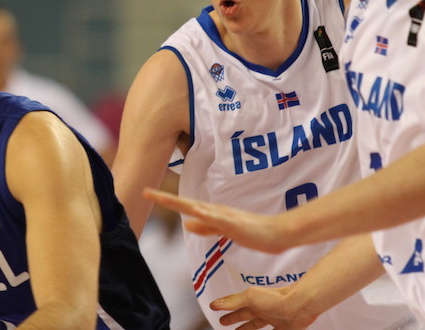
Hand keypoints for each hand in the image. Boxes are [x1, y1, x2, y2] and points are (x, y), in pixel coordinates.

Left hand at [143, 188, 288, 252]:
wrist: (279, 233)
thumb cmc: (254, 232)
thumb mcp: (225, 230)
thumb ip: (207, 227)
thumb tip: (186, 224)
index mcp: (212, 213)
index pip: (185, 206)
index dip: (166, 201)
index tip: (147, 194)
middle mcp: (216, 211)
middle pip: (186, 204)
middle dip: (165, 199)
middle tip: (144, 191)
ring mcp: (226, 216)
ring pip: (198, 208)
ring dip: (180, 204)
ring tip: (161, 199)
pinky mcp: (236, 224)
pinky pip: (219, 220)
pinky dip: (206, 216)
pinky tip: (195, 213)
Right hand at [211, 287, 316, 329]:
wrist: (298, 306)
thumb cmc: (275, 299)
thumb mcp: (250, 298)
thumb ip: (233, 301)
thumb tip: (215, 303)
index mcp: (252, 300)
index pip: (234, 303)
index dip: (224, 305)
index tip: (214, 307)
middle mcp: (261, 309)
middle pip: (243, 315)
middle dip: (233, 318)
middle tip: (223, 322)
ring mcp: (272, 319)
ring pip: (255, 326)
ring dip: (246, 329)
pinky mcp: (283, 329)